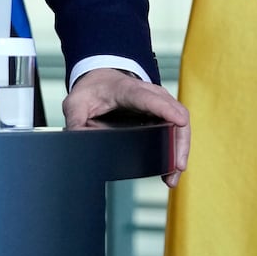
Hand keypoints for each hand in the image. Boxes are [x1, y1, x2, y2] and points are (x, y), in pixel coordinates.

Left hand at [62, 69, 189, 186]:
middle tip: (177, 167)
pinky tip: (171, 168)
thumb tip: (80, 142)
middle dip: (180, 141)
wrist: (102, 79)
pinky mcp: (162, 113)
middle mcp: (150, 94)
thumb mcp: (76, 103)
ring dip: (181, 149)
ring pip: (180, 123)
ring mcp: (159, 103)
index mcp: (128, 90)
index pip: (150, 99)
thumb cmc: (92, 90)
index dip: (166, 109)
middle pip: (175, 113)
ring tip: (173, 176)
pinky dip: (177, 148)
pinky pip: (176, 128)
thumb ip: (75, 121)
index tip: (179, 121)